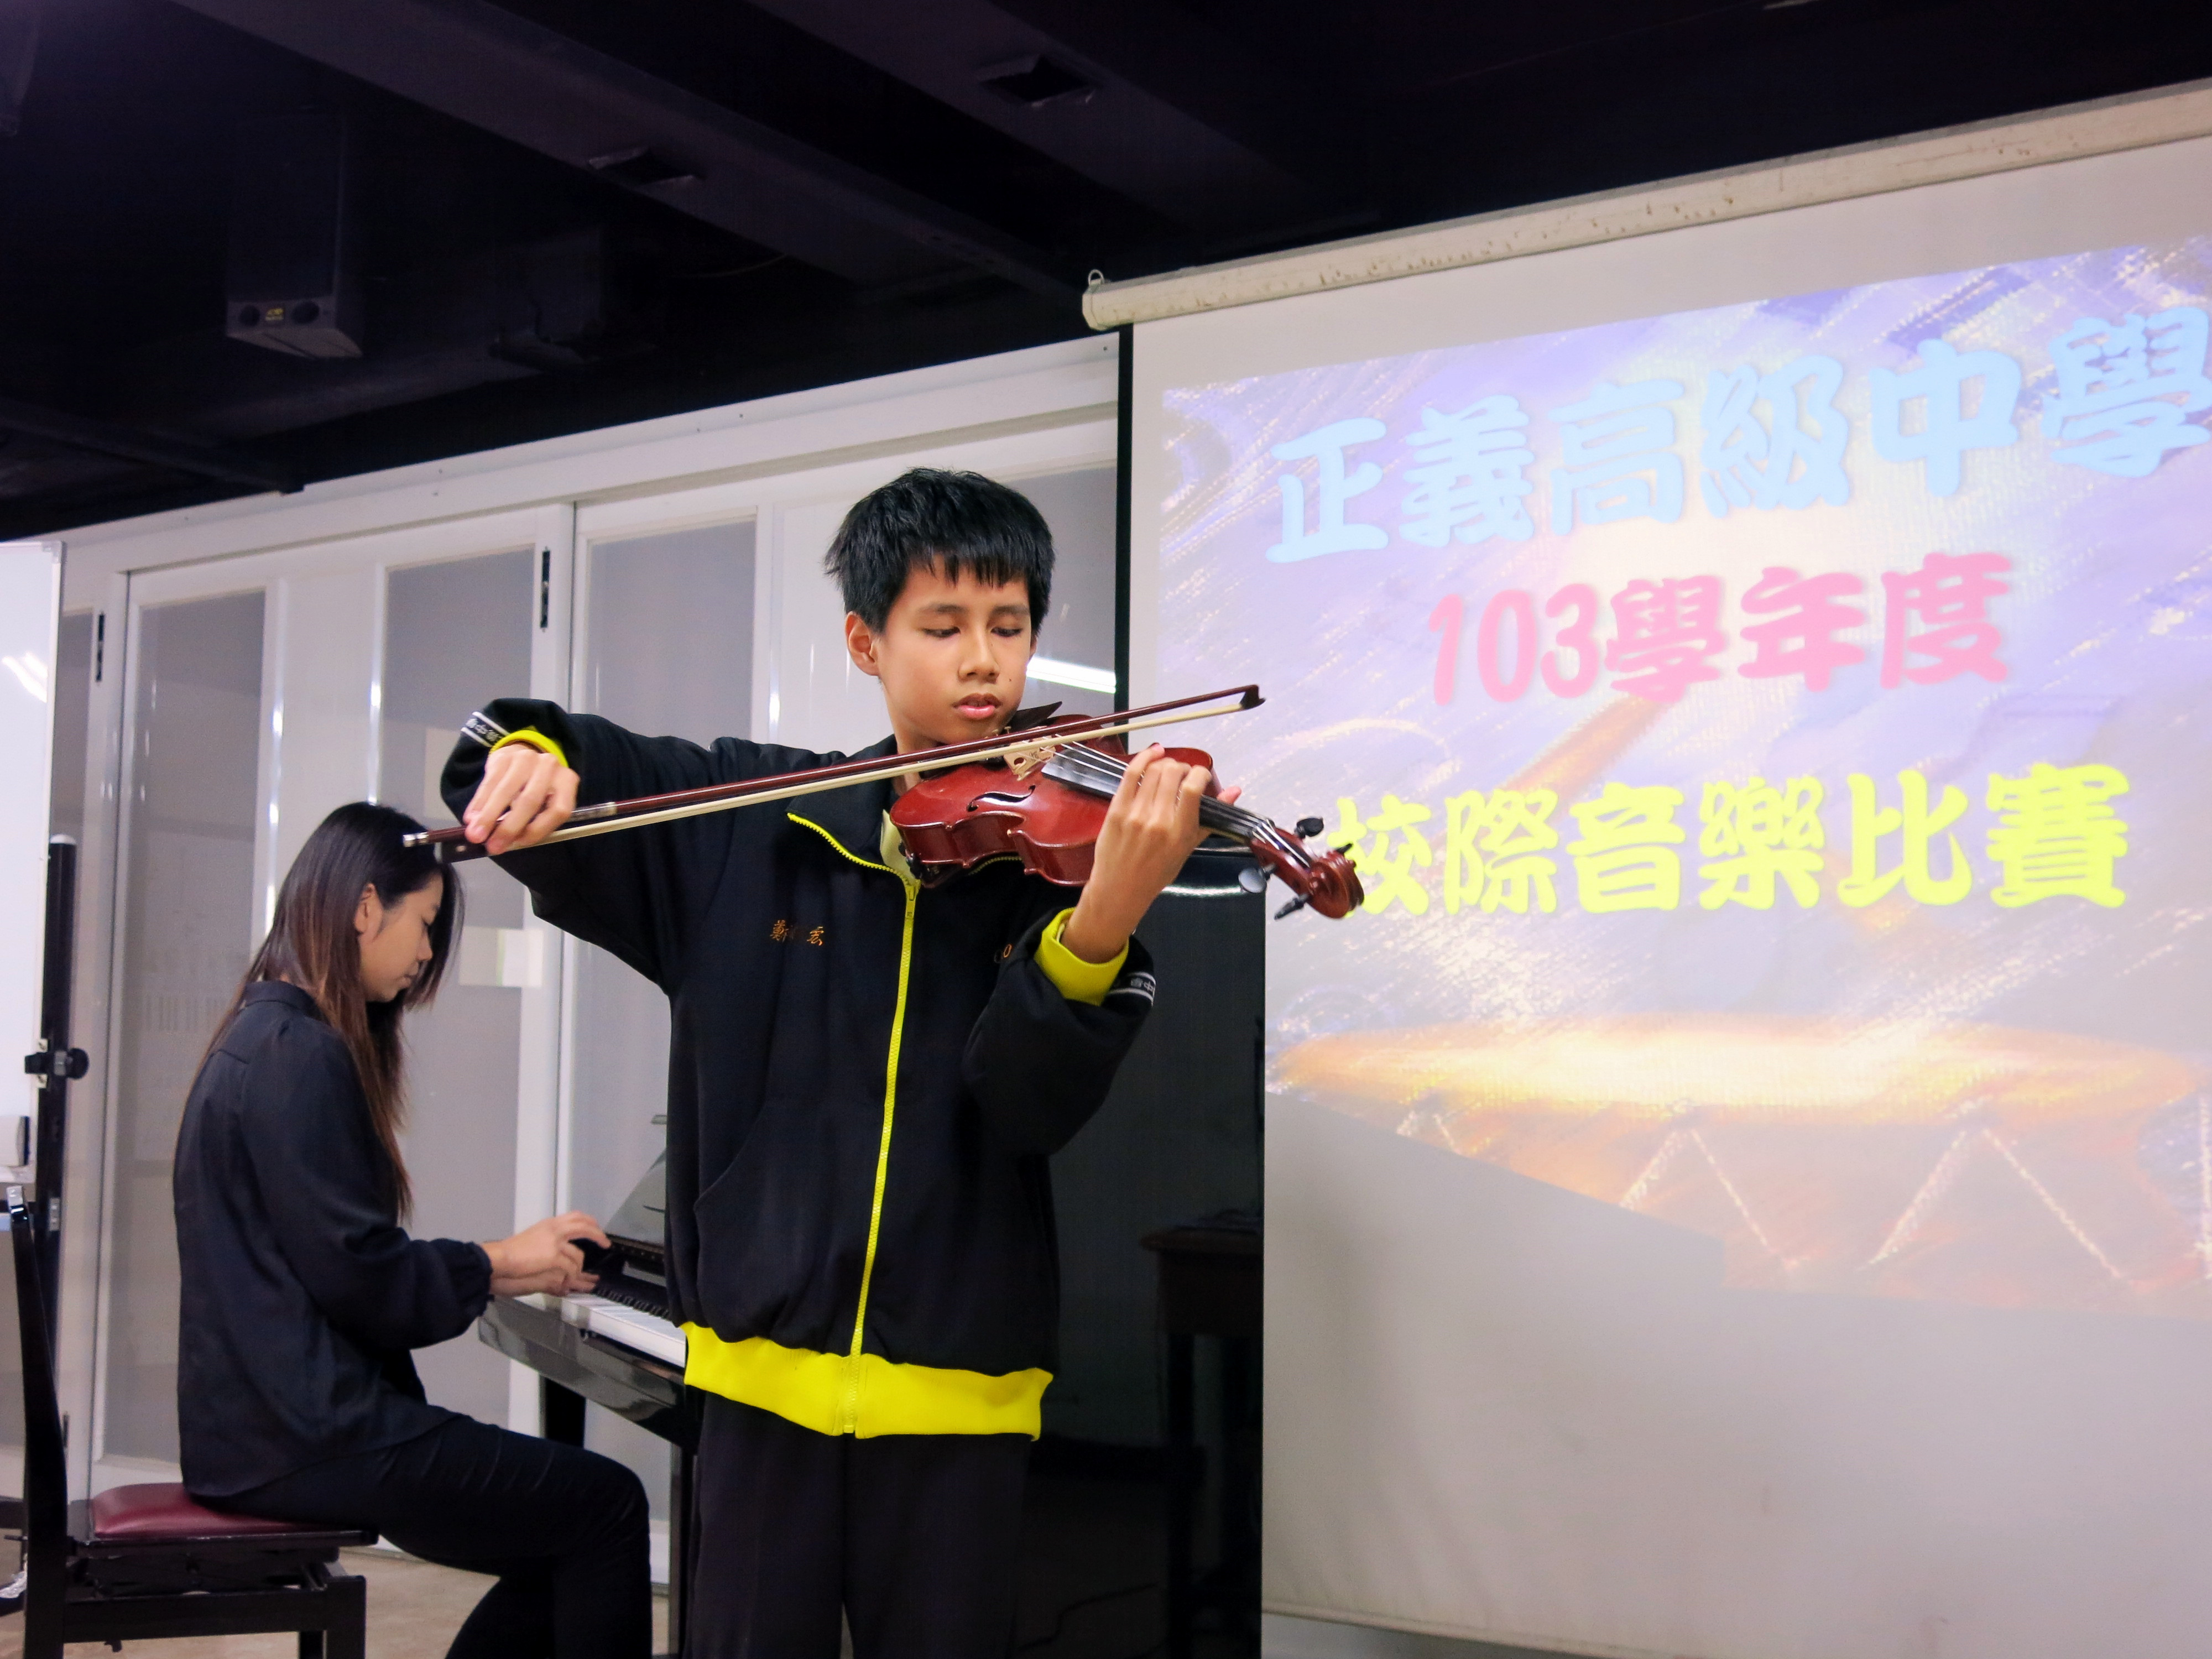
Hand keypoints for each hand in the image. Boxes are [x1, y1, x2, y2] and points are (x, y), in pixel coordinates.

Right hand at [463, 742, 578, 855]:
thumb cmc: (535, 788)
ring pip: (506, 791)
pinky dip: (479, 803)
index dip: (538, 830)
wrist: (521, 757)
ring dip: (488, 817)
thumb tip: (506, 844)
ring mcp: (527, 758)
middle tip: (492, 846)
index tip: (518, 844)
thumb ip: (532, 822)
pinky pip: (489, 782)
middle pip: (530, 801)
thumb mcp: (543, 803)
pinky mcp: (504, 756)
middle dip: (508, 827)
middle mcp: (550, 767)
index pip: (558, 810)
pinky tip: (471, 818)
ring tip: (475, 835)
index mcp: (567, 782)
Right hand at [483, 1210, 607, 1296]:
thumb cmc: (511, 1252)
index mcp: (549, 1224)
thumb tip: (561, 1246)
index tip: (596, 1228)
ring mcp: (555, 1242)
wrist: (499, 1258)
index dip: (590, 1222)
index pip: (576, 1216)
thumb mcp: (533, 1238)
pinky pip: (570, 1268)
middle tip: (605, 1243)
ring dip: (578, 1269)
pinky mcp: (553, 1257)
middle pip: (585, 1227)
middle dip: (598, 1235)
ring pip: (578, 1256)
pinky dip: (570, 1277)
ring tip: (577, 1277)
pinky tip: (568, 1282)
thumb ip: (548, 1239)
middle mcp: (554, 1229)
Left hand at [1060, 746, 1241, 964]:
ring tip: (1169, 769)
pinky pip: (1131, 773)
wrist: (1120, 888)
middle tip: (1184, 774)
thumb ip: (1211, 818)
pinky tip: (1153, 753)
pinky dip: (1143, 758)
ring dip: (1166, 763)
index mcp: (1180, 832)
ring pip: (1154, 771)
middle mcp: (1158, 821)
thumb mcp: (1189, 847)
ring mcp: (1135, 813)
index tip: (1201, 776)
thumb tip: (1235, 790)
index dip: (1201, 773)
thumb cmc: (1158, 871)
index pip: (1193, 788)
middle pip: (1173, 773)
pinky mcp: (1117, 809)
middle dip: (1183, 767)